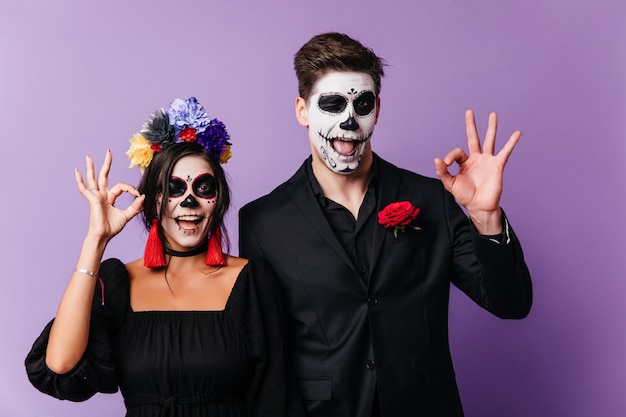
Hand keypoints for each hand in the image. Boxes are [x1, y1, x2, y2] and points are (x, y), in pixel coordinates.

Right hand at [75, 150, 143, 241]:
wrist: (103, 236)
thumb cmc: (112, 227)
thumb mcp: (127, 215)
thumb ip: (135, 206)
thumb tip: (143, 196)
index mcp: (110, 198)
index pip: (121, 186)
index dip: (130, 188)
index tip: (137, 194)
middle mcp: (102, 195)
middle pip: (103, 176)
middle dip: (106, 164)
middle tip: (108, 152)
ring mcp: (96, 196)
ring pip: (93, 178)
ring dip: (91, 167)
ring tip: (88, 156)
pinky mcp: (92, 200)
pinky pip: (84, 189)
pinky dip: (80, 180)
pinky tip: (77, 171)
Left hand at [434, 110, 520, 232]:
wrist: (479, 207)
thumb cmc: (465, 196)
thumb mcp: (450, 184)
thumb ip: (443, 172)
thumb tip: (437, 159)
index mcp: (464, 163)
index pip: (457, 152)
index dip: (450, 156)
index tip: (445, 164)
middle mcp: (476, 159)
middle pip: (474, 138)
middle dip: (471, 125)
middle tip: (469, 111)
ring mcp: (488, 161)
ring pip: (489, 140)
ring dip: (491, 127)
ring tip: (492, 114)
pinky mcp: (497, 165)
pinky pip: (505, 152)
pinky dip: (511, 142)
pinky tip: (517, 133)